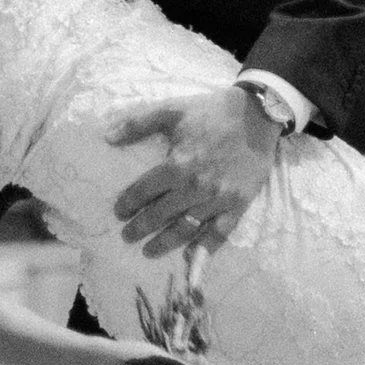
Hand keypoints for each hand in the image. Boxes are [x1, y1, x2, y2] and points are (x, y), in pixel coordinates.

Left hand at [109, 84, 280, 258]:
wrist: (257, 115)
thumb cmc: (211, 112)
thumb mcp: (172, 110)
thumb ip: (138, 124)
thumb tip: (107, 137)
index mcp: (177, 164)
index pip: (144, 191)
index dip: (128, 203)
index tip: (119, 211)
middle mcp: (195, 187)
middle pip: (161, 214)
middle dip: (140, 227)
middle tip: (128, 236)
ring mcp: (218, 199)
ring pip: (186, 228)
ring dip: (165, 242)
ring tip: (149, 251)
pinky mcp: (238, 205)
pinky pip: (219, 233)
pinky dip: (205, 247)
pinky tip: (191, 255)